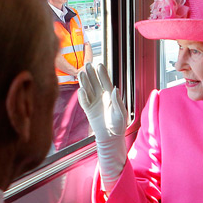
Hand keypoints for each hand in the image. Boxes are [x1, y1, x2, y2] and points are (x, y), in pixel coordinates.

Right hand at [78, 63, 128, 191]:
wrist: (111, 138)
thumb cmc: (119, 125)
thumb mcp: (121, 113)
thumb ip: (117, 101)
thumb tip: (114, 89)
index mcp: (111, 96)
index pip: (106, 82)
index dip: (102, 74)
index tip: (99, 65)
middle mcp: (101, 97)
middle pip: (95, 83)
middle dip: (91, 74)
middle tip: (87, 64)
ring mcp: (94, 103)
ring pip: (88, 89)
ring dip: (84, 81)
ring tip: (80, 72)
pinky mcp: (88, 110)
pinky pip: (84, 101)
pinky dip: (82, 96)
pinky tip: (81, 89)